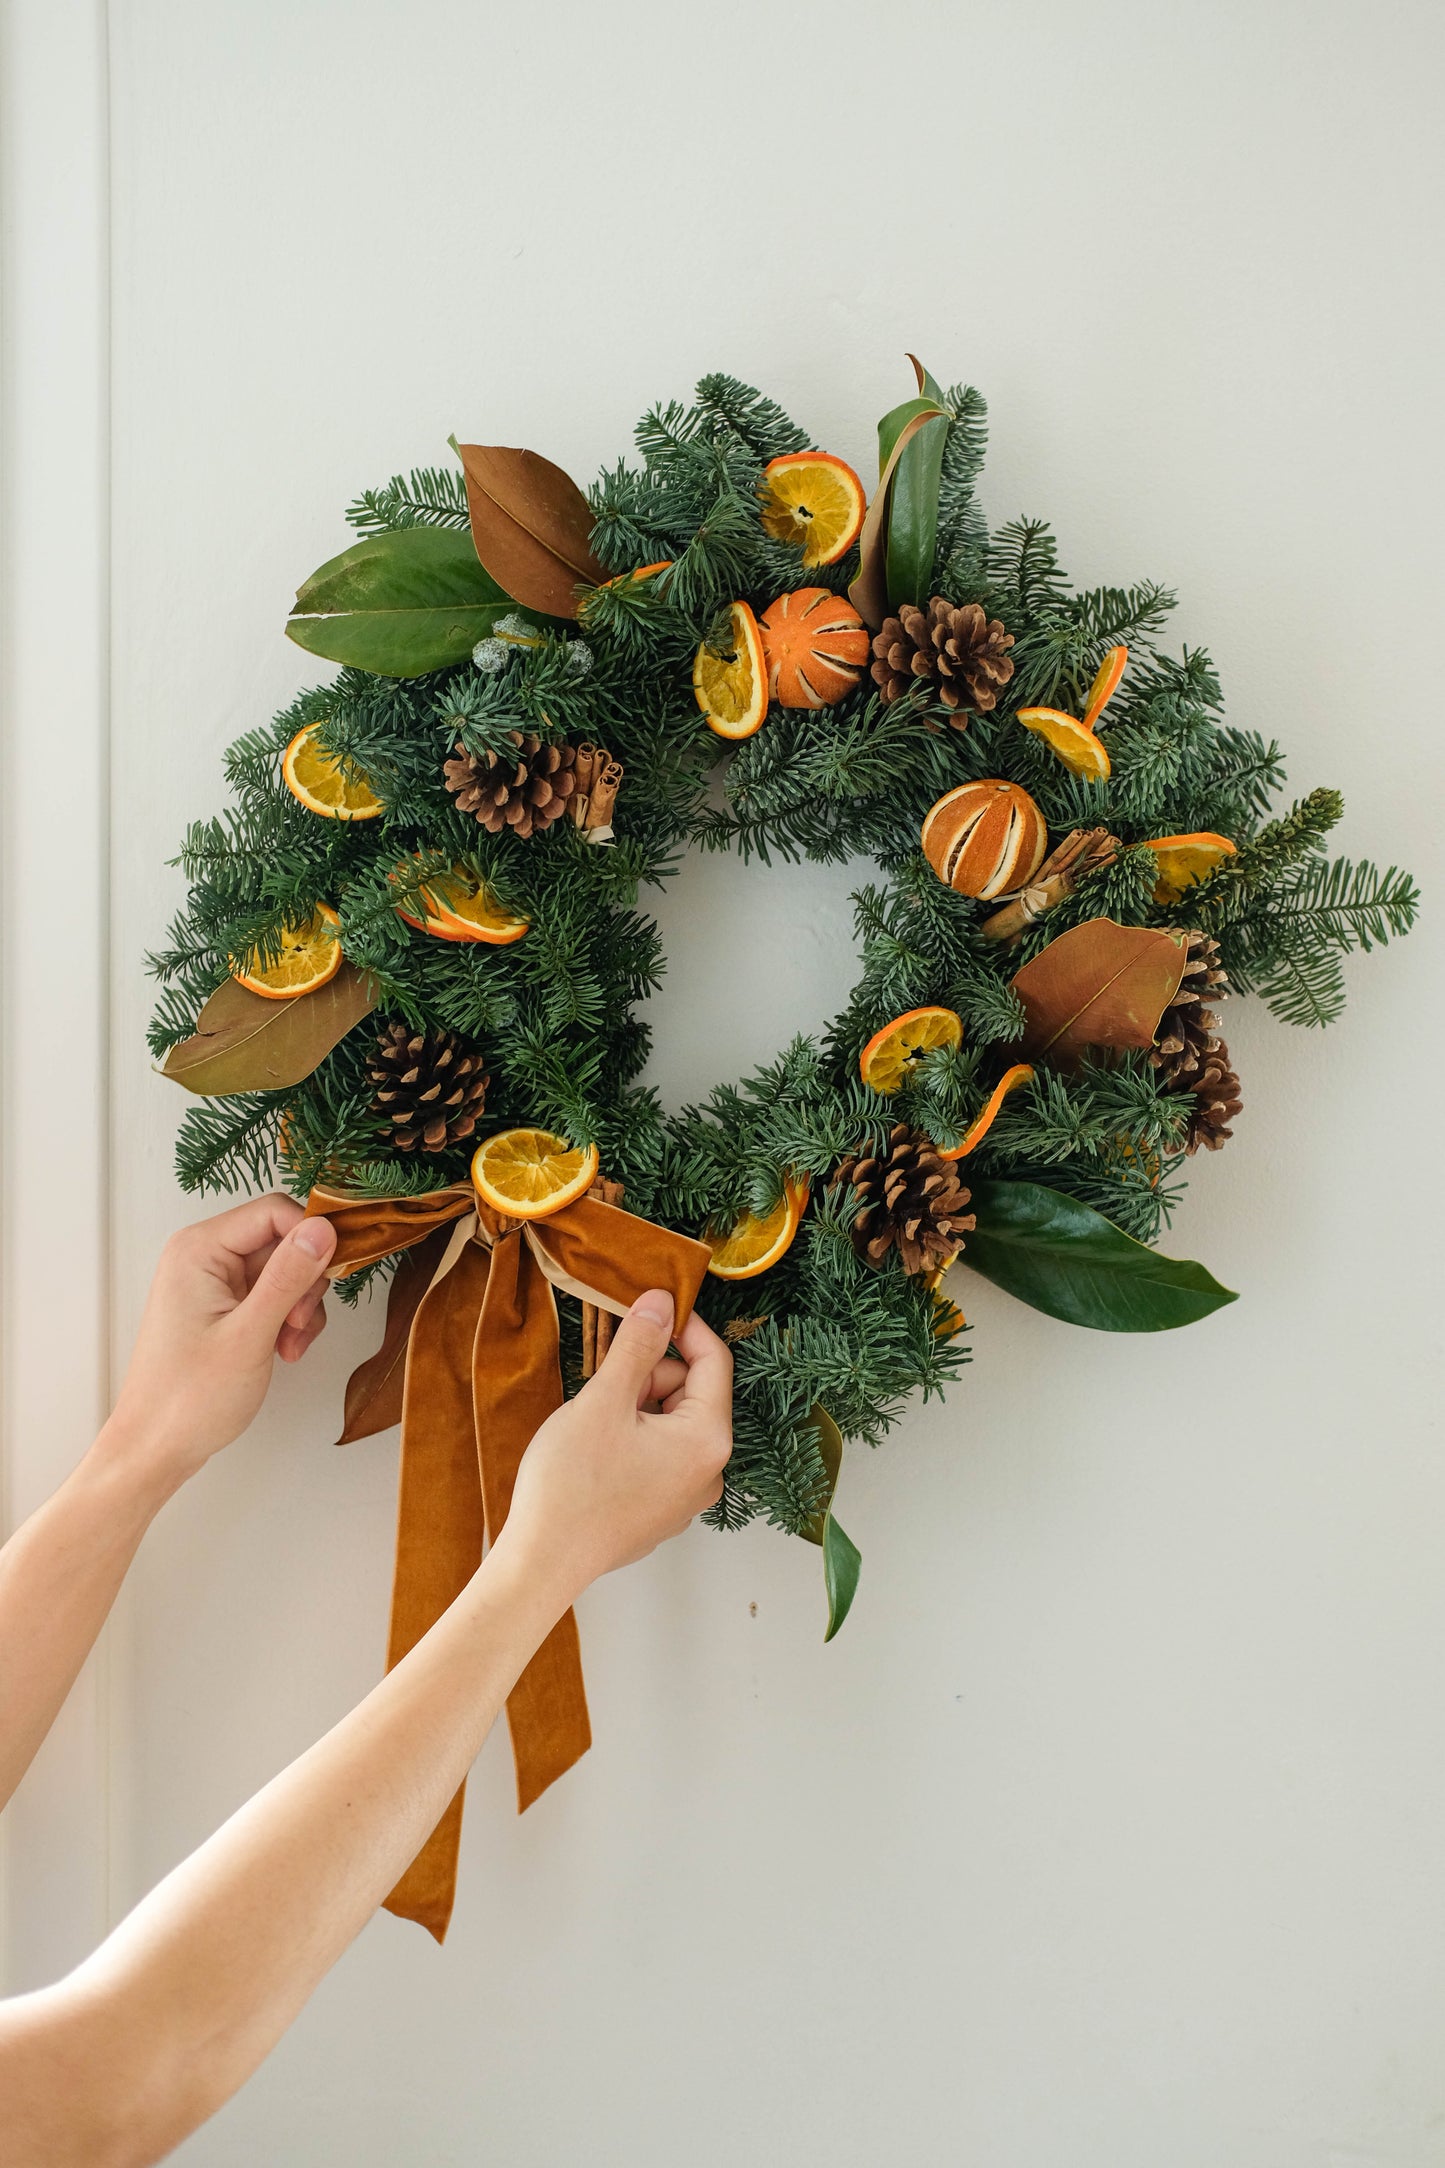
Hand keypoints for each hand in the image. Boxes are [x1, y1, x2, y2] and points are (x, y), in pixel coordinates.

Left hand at [107, 1196, 338, 1483]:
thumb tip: (323, 1229)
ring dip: (300, 1308)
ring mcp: (214, 1282)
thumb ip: (287, 1277)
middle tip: (298, 1324)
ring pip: (285, 1271)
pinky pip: (273, 1296)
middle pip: (283, 1241)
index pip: (274, 1212)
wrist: (156, 1447)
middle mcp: (204, 1256)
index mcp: (199, 1249)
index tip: (333, 1275)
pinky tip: (283, 1351)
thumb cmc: (189, 1398)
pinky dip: (288, 1321)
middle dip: (304, 1283)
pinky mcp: (224, 1307)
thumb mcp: (249, 1334)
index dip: (311, 1237)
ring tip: (289, 1346)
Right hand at [497, 1291, 731, 1599]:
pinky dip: (631, 1439)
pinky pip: (658, 1456)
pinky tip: (595, 1455)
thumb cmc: (572, 1485)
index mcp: (707, 1441)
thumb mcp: (604, 1399)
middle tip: (604, 1387)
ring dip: (636, 1408)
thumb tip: (662, 1301)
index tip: (649, 1310)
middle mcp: (709, 1473)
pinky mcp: (661, 1512)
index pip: (715, 1361)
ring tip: (594, 1425)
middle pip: (691, 1393)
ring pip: (670, 1424)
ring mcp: (686, 1498)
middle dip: (649, 1377)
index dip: (684, 1327)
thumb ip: (638, 1344)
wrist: (542, 1564)